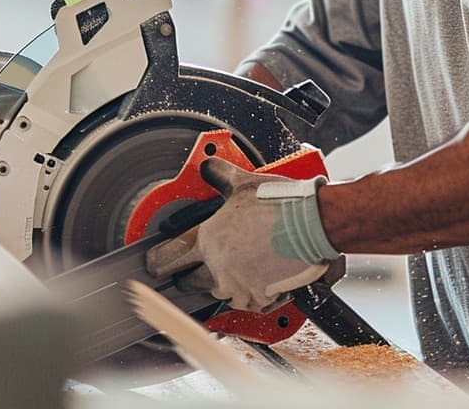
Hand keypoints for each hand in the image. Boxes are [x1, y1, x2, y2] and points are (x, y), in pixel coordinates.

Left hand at [145, 158, 339, 313]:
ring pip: (217, 293)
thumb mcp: (243, 182)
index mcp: (208, 241)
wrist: (314, 224)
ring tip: (231, 267)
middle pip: (188, 282)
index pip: (168, 260)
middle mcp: (219, 270)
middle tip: (192, 265)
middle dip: (188, 274)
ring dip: (220, 282)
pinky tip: (255, 277)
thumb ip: (219, 175)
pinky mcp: (261, 299)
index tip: (155, 263)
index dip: (159, 262)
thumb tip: (206, 166)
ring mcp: (240, 288)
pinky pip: (246, 302)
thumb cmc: (280, 204)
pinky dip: (248, 293)